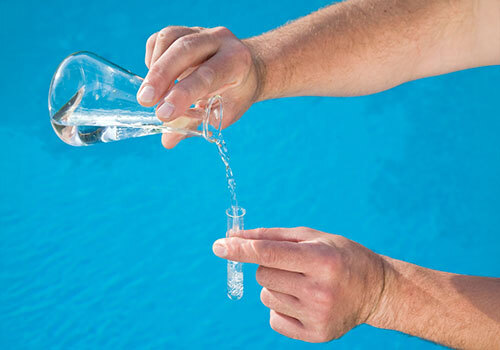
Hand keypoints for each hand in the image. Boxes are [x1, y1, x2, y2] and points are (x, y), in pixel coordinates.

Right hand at [137, 26, 261, 147]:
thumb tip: (168, 140)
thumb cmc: (236, 94)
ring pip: (169, 38)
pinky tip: (155, 80)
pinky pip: (160, 39)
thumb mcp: (225, 112)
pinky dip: (152, 59)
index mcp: (236, 61)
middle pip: (184, 49)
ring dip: (154, 68)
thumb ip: (197, 123)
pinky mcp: (184, 31)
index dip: (183, 94)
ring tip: (149, 96)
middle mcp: (219, 39)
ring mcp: (200, 31)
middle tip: (145, 101)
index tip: (163, 114)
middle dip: (161, 76)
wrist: (248, 69)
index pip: (207, 75)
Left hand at [212, 227, 385, 342]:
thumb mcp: (312, 237)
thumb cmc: (340, 256)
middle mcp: (320, 290)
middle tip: (294, 265)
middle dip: (269, 266)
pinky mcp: (316, 335)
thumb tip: (232, 237)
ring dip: (276, 287)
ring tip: (303, 283)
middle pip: (263, 275)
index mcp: (321, 260)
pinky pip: (274, 318)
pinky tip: (303, 301)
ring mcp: (318, 315)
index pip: (269, 254)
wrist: (375, 290)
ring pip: (266, 296)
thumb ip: (270, 236)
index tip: (218, 246)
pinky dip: (281, 307)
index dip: (240, 249)